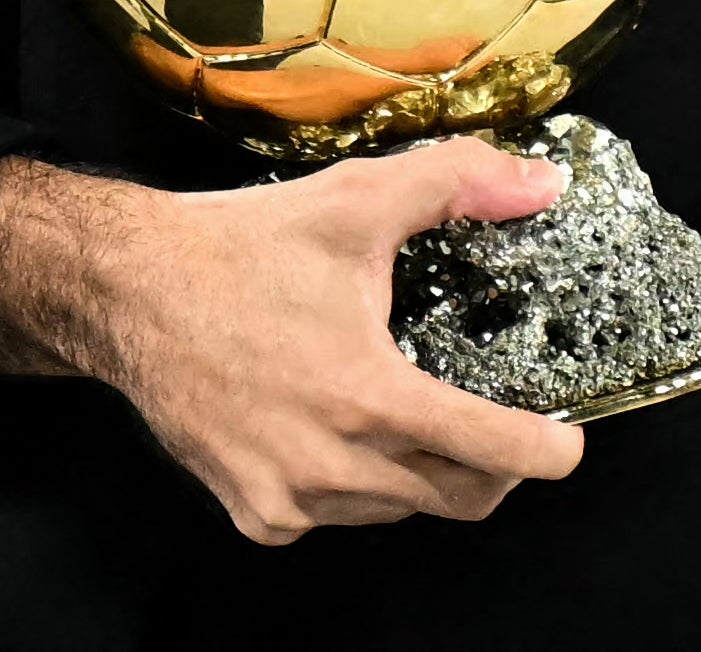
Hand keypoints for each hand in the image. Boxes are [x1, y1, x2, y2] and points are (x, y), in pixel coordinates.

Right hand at [0, 144, 588, 545]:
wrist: (132, 291)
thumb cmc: (245, 247)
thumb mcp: (360, 200)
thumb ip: (460, 185)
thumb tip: (541, 186)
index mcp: (368, 395)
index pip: (490, 451)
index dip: (544, 451)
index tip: (568, 442)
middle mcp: (330, 463)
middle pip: (454, 495)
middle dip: (494, 465)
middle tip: (503, 424)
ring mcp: (287, 498)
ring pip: (397, 508)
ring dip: (421, 471)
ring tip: (408, 408)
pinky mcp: (254, 512)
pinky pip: (337, 516)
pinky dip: (359, 484)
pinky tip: (344, 430)